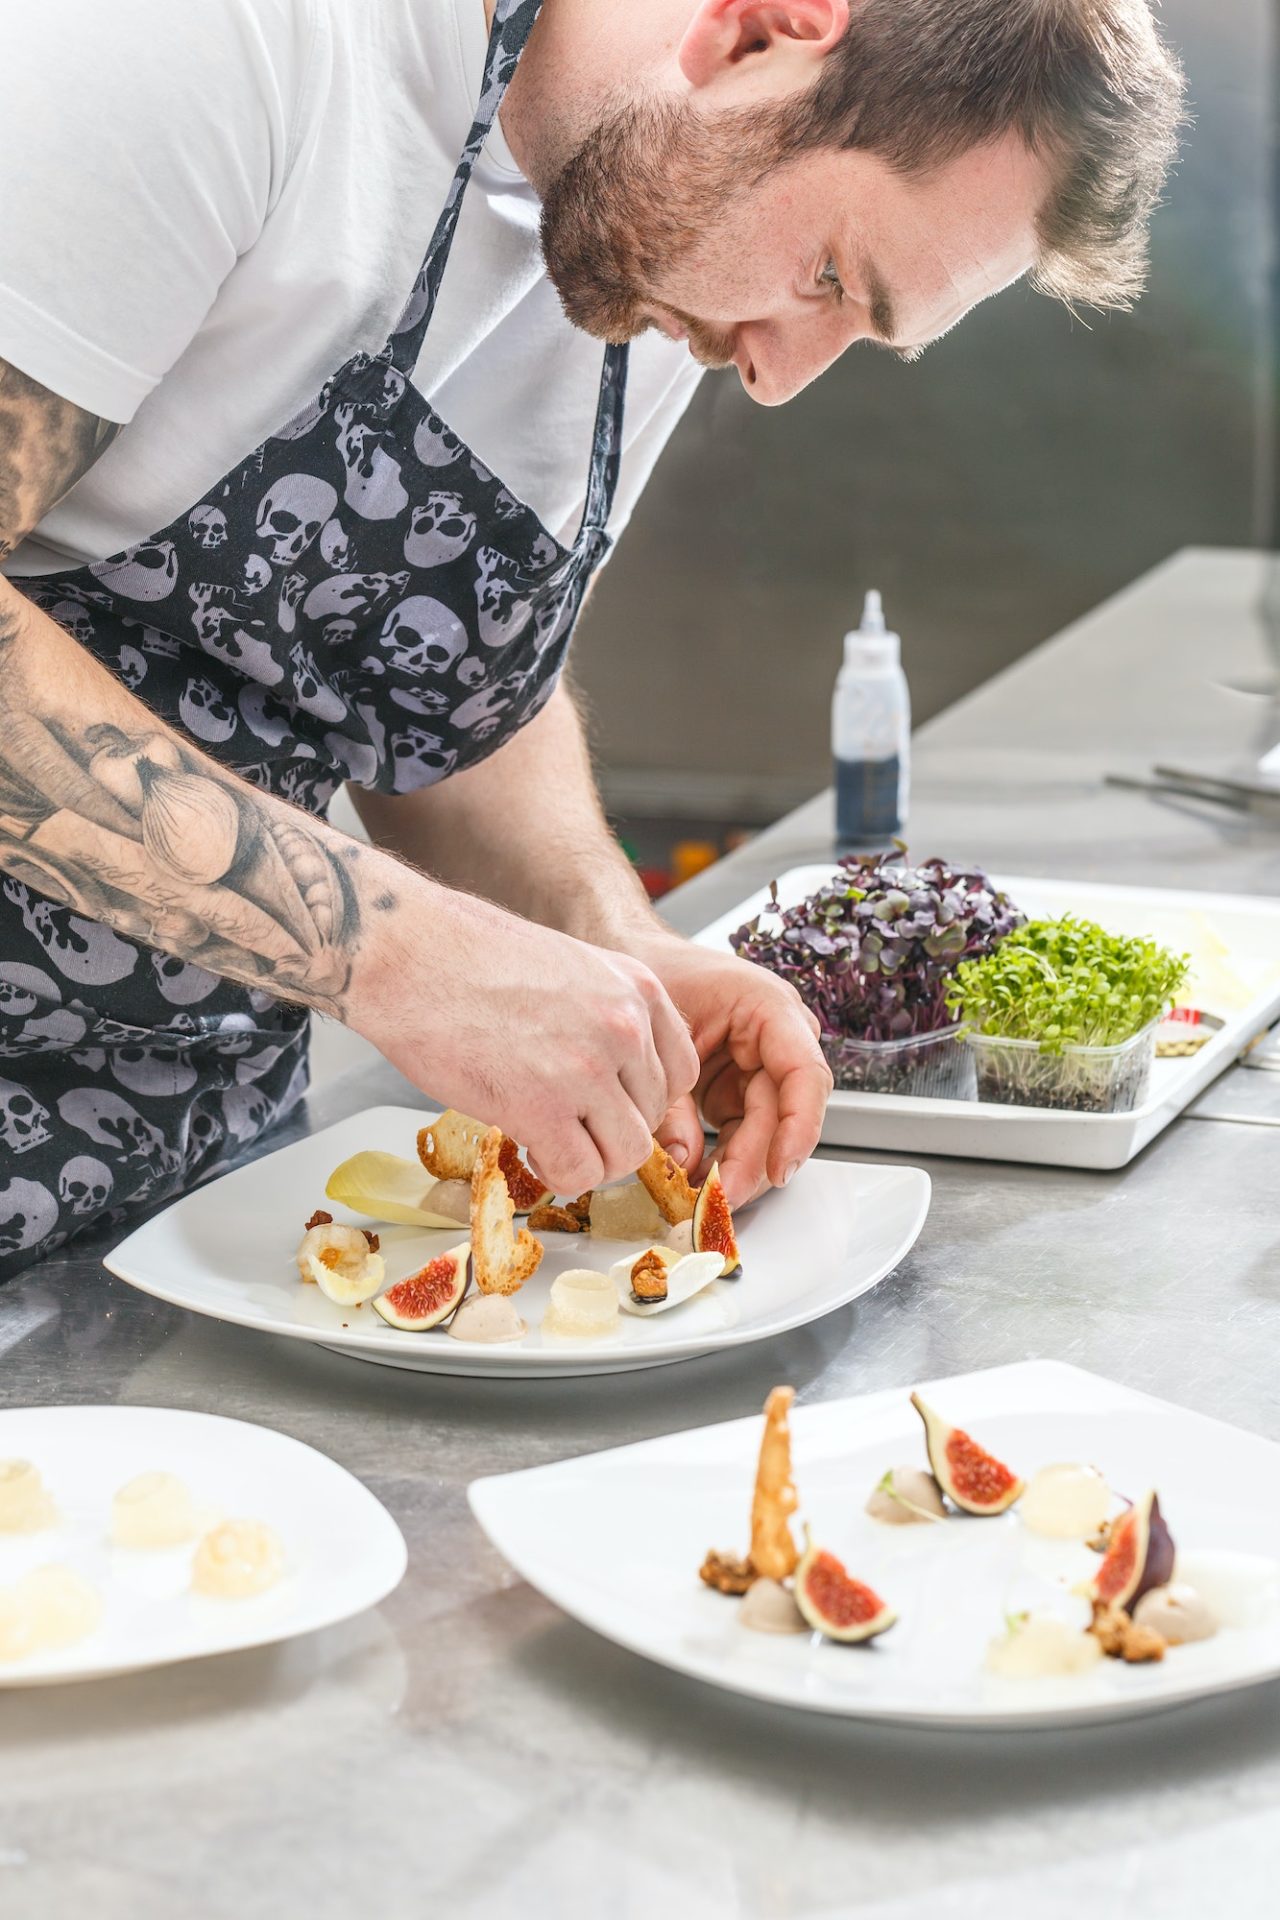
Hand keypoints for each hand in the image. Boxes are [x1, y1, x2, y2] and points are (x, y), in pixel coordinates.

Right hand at [348, 882, 700, 1196]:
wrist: (409, 953)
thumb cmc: (468, 958)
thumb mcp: (569, 969)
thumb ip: (604, 1017)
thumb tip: (614, 1075)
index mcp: (637, 988)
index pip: (681, 1072)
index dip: (642, 1099)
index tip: (608, 1105)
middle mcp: (625, 1027)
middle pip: (653, 1117)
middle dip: (611, 1132)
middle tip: (570, 1128)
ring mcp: (589, 1069)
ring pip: (625, 1154)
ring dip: (589, 1160)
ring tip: (550, 1142)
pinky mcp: (544, 1108)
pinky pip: (579, 1172)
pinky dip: (556, 1174)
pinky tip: (528, 1147)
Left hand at [625, 933, 832, 1207]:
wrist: (625, 949)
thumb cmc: (647, 969)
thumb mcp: (656, 1034)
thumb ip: (669, 1102)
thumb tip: (684, 1161)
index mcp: (768, 1008)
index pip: (804, 1074)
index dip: (798, 1127)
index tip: (779, 1168)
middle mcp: (776, 1038)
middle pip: (786, 1113)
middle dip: (757, 1162)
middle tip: (721, 1198)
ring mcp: (760, 1064)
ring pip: (768, 1130)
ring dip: (740, 1167)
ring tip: (703, 1197)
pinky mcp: (738, 1087)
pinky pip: (743, 1131)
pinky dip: (723, 1158)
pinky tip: (697, 1180)